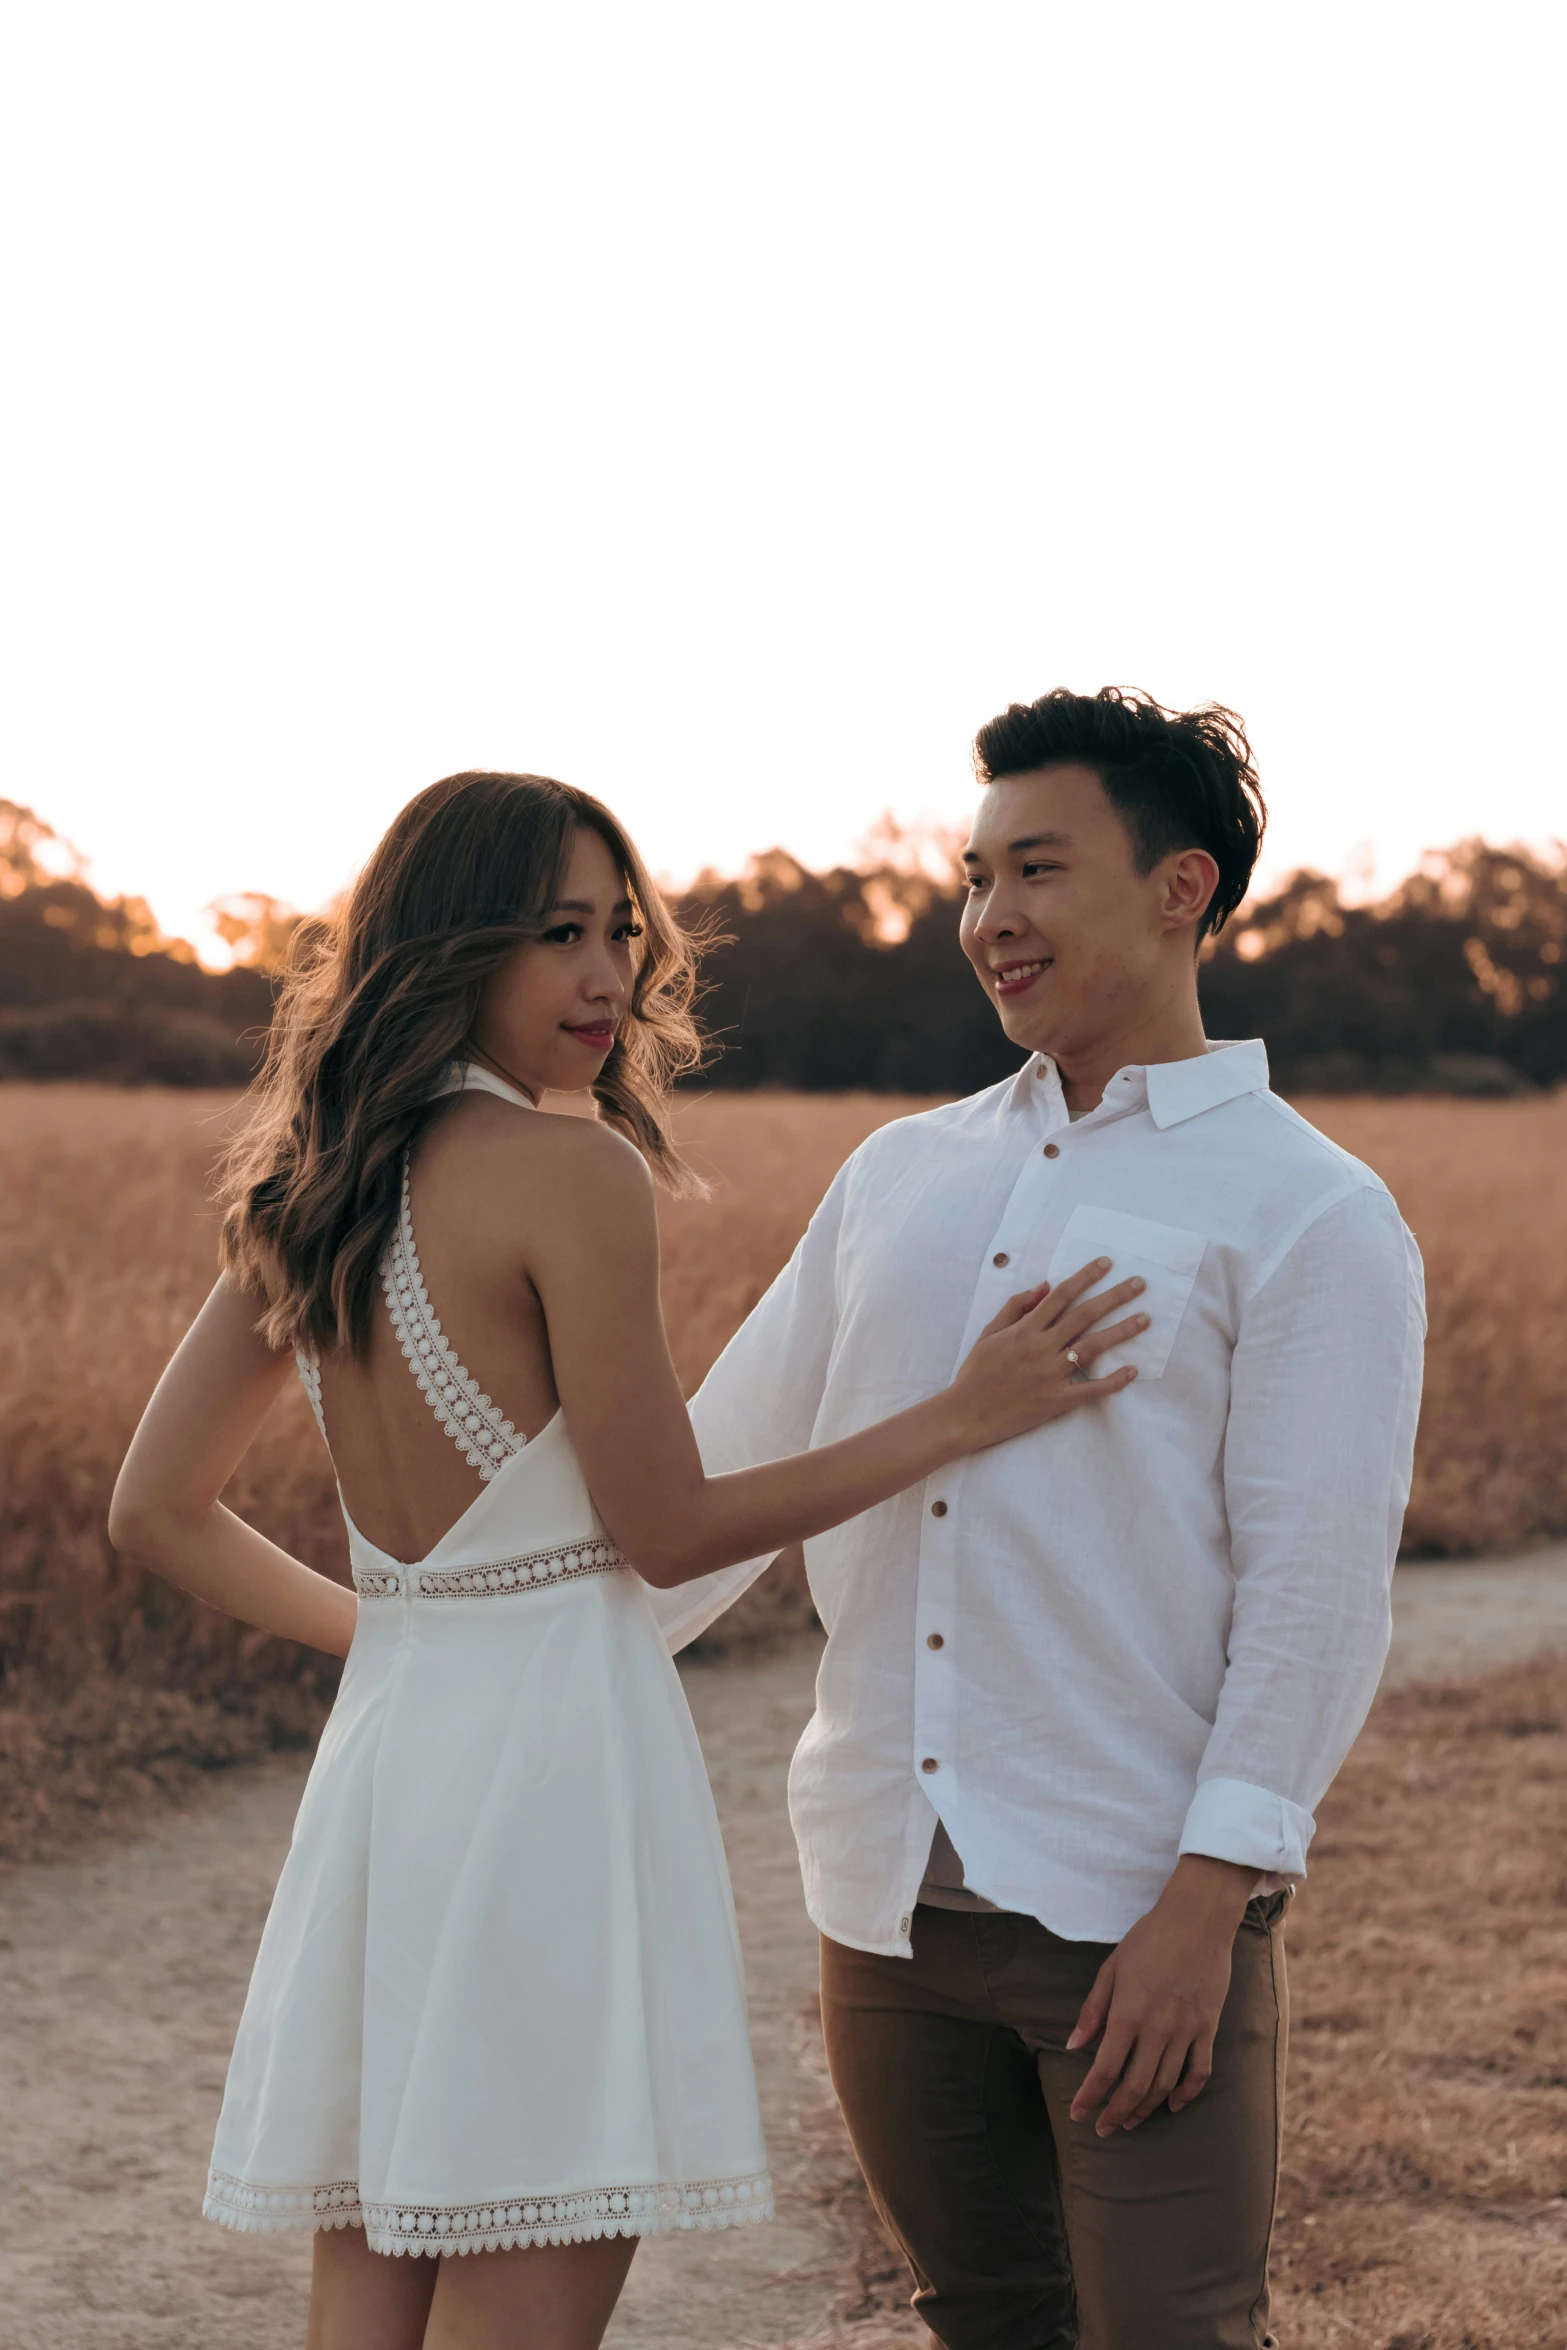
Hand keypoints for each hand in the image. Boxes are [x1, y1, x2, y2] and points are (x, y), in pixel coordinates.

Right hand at [946, 1259, 1147, 1450]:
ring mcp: (1051, 1374)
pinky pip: (1090, 1389)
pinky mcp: (1056, 1400)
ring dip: (1122, 1331)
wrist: (965, 1414)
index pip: (1061, 1295)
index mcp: (1025, 1329)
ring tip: (1145, 1319)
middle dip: (1115, 1297)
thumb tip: (1045, 1286)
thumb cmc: (975, 1372)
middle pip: (1085, 1315)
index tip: (1106, 1264)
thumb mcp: (989, 1332)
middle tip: (1139, 1284)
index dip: (1085, 1276)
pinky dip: (1113, 1381)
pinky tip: (1132, 1371)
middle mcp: (1041, 1347)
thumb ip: (1015, 1307)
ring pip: (1093, 1347)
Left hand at [1065, 1855, 1256, 2134]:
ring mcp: (1186, 2031)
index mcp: (1127, 2013)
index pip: (1105, 2069)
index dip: (1090, 2097)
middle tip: (1103, 2129)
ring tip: (1131, 2120)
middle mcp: (1157, 2029)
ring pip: (1164, 2085)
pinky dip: (1186, 2093)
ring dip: (1145, 2108)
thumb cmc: (1148, 1938)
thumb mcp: (1111, 1968)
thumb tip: (1074, 2046)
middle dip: (1116, 2113)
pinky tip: (1172, 2103)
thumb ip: (1093, 2010)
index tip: (1078, 2114)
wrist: (1198, 1920)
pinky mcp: (1208, 2028)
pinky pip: (1199, 2072)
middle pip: (1135, 2087)